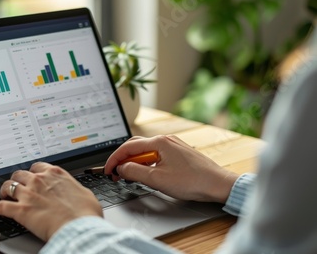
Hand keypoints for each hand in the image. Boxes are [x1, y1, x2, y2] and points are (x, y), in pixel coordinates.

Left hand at [0, 162, 102, 240]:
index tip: (31, 175)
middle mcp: (39, 180)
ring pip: (8, 186)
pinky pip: (2, 206)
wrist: (79, 228)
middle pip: (20, 174)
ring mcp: (29, 194)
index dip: (33, 172)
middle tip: (17, 185)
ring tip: (3, 194)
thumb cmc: (85, 213)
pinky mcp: (21, 211)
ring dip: (5, 190)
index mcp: (55, 174)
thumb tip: (75, 191)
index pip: (37, 166)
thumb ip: (74, 188)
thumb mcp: (84, 193)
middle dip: (17, 179)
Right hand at [105, 135, 237, 202]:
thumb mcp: (157, 179)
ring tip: (129, 175)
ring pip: (147, 151)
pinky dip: (146, 163)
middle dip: (123, 158)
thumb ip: (134, 172)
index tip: (108, 169)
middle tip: (115, 172)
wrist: (218, 185)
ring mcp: (173, 146)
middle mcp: (166, 140)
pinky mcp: (179, 154)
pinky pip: (157, 155)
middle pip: (136, 146)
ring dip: (135, 162)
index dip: (114, 159)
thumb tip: (121, 168)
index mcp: (159, 142)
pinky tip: (146, 174)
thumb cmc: (192, 181)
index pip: (128, 147)